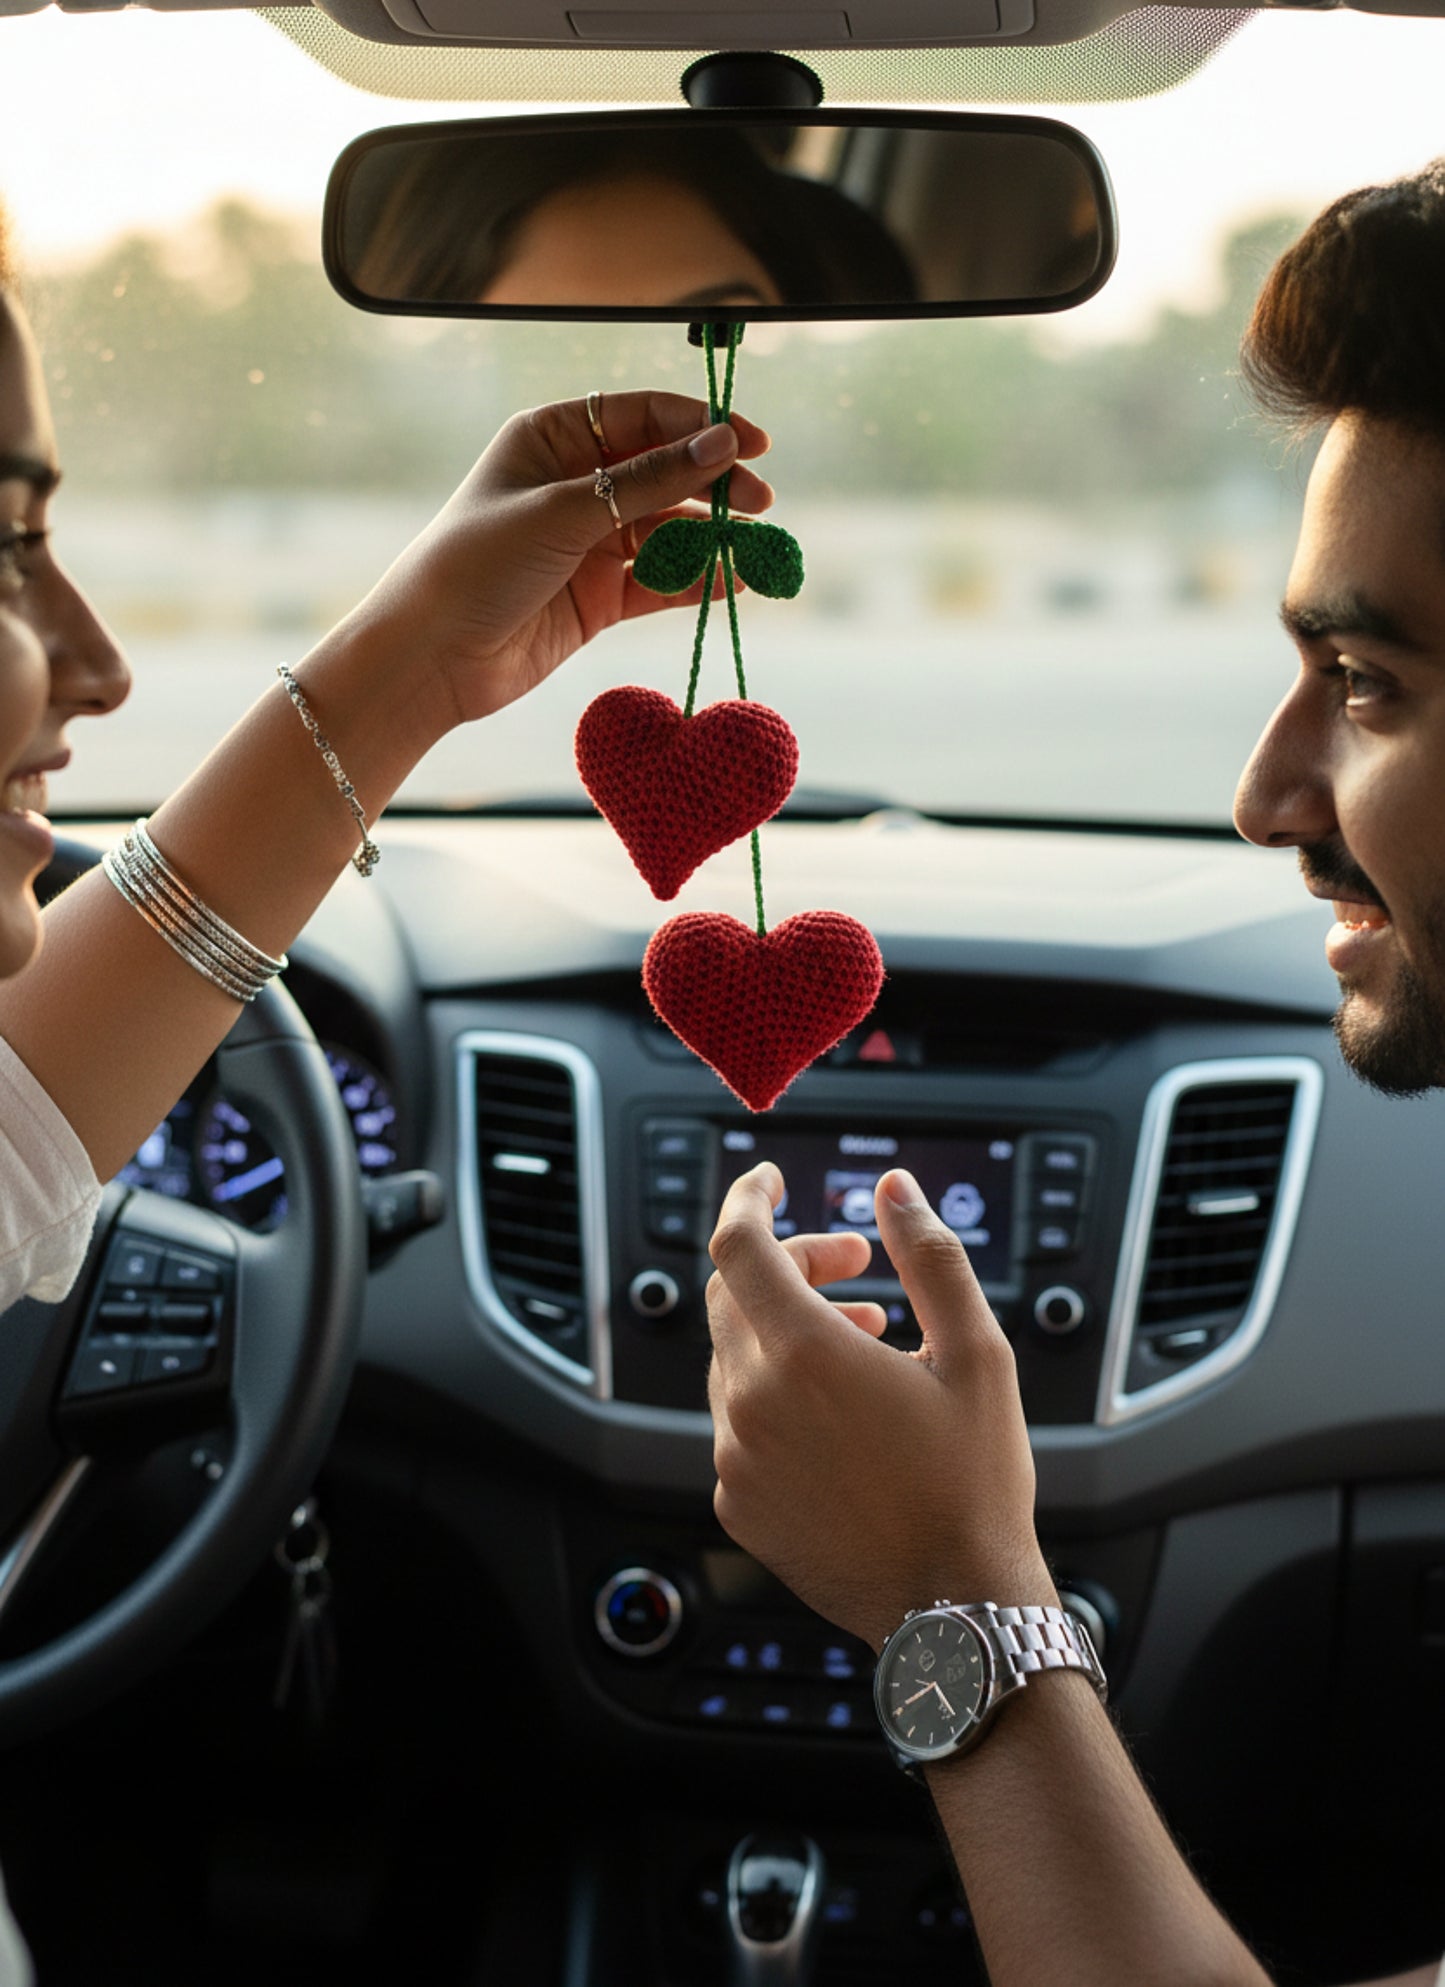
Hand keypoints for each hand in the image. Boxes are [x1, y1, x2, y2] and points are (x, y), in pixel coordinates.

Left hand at [345, 390, 771, 732]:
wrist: (432, 656)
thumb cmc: (477, 563)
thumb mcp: (566, 511)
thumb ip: (649, 481)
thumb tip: (723, 444)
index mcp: (554, 438)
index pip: (643, 416)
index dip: (701, 426)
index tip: (753, 444)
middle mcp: (576, 484)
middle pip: (664, 472)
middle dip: (714, 486)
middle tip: (761, 503)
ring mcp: (589, 542)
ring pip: (668, 530)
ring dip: (711, 539)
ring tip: (753, 552)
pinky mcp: (599, 596)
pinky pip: (660, 581)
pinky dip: (694, 582)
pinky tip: (730, 583)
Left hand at [707, 1164, 1054, 1651]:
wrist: (954, 1610)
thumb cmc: (975, 1484)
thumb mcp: (977, 1354)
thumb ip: (929, 1257)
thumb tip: (893, 1188)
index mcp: (805, 1356)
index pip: (738, 1245)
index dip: (748, 1198)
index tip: (772, 1181)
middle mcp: (752, 1404)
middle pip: (734, 1294)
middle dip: (791, 1263)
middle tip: (857, 1268)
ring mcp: (735, 1459)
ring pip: (735, 1356)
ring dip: (787, 1329)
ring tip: (866, 1341)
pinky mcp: (736, 1504)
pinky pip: (737, 1421)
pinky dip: (777, 1394)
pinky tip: (840, 1414)